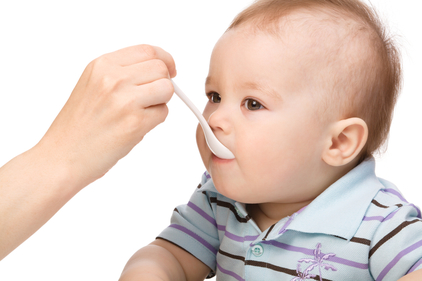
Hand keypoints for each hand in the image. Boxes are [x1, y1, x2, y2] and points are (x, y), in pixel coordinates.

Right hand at [37, 44, 175, 187]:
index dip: (165, 60)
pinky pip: (163, 113)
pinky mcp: (135, 123)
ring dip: (161, 101)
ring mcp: (125, 100)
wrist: (61, 156)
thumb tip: (158, 69)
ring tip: (142, 112)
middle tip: (153, 98)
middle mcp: (113, 78)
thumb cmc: (78, 126)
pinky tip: (134, 128)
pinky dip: (155, 121)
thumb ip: (121, 73)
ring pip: (167, 89)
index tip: (169, 70)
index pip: (147, 50)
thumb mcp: (92, 85)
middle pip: (161, 68)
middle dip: (163, 83)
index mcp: (102, 65)